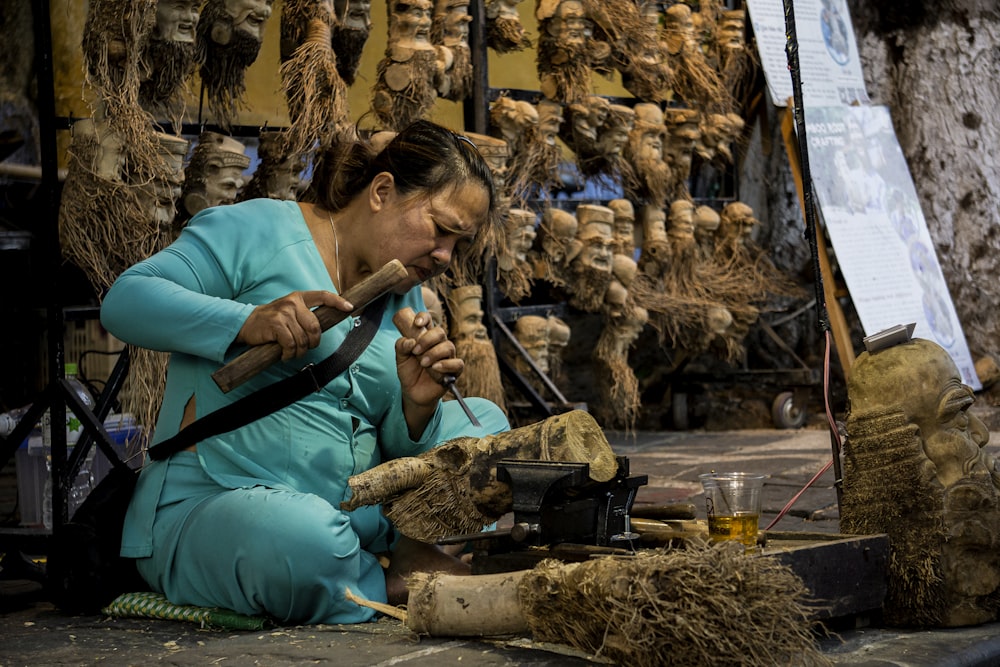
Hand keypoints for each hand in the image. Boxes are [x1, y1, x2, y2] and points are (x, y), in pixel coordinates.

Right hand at [236, 290, 353, 360]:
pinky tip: (284, 354)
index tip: (350, 308)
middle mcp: (293, 302)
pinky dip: (289, 354)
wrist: (246, 323)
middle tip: (305, 348)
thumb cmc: (272, 321)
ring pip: (303, 339)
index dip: (338, 302)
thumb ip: (305, 315)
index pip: (323, 296)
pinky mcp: (276, 324)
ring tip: (291, 353)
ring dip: (299, 352)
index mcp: (299, 297)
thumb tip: (323, 326)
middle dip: (313, 343)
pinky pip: (291, 344)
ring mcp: (284, 312)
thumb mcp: (289, 311)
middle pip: (315, 327)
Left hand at [393, 307, 463, 426]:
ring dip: (434, 353)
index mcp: (426, 337)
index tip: (416, 323)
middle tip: (416, 351)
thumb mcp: (400, 359)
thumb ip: (401, 347)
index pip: (429, 321)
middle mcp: (438, 344)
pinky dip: (446, 365)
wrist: (413, 392)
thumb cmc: (409, 372)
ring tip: (423, 363)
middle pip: (440, 332)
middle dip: (428, 339)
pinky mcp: (453, 371)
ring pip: (448, 346)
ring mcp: (447, 357)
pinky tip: (435, 368)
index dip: (424, 317)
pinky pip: (457, 363)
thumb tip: (410, 341)